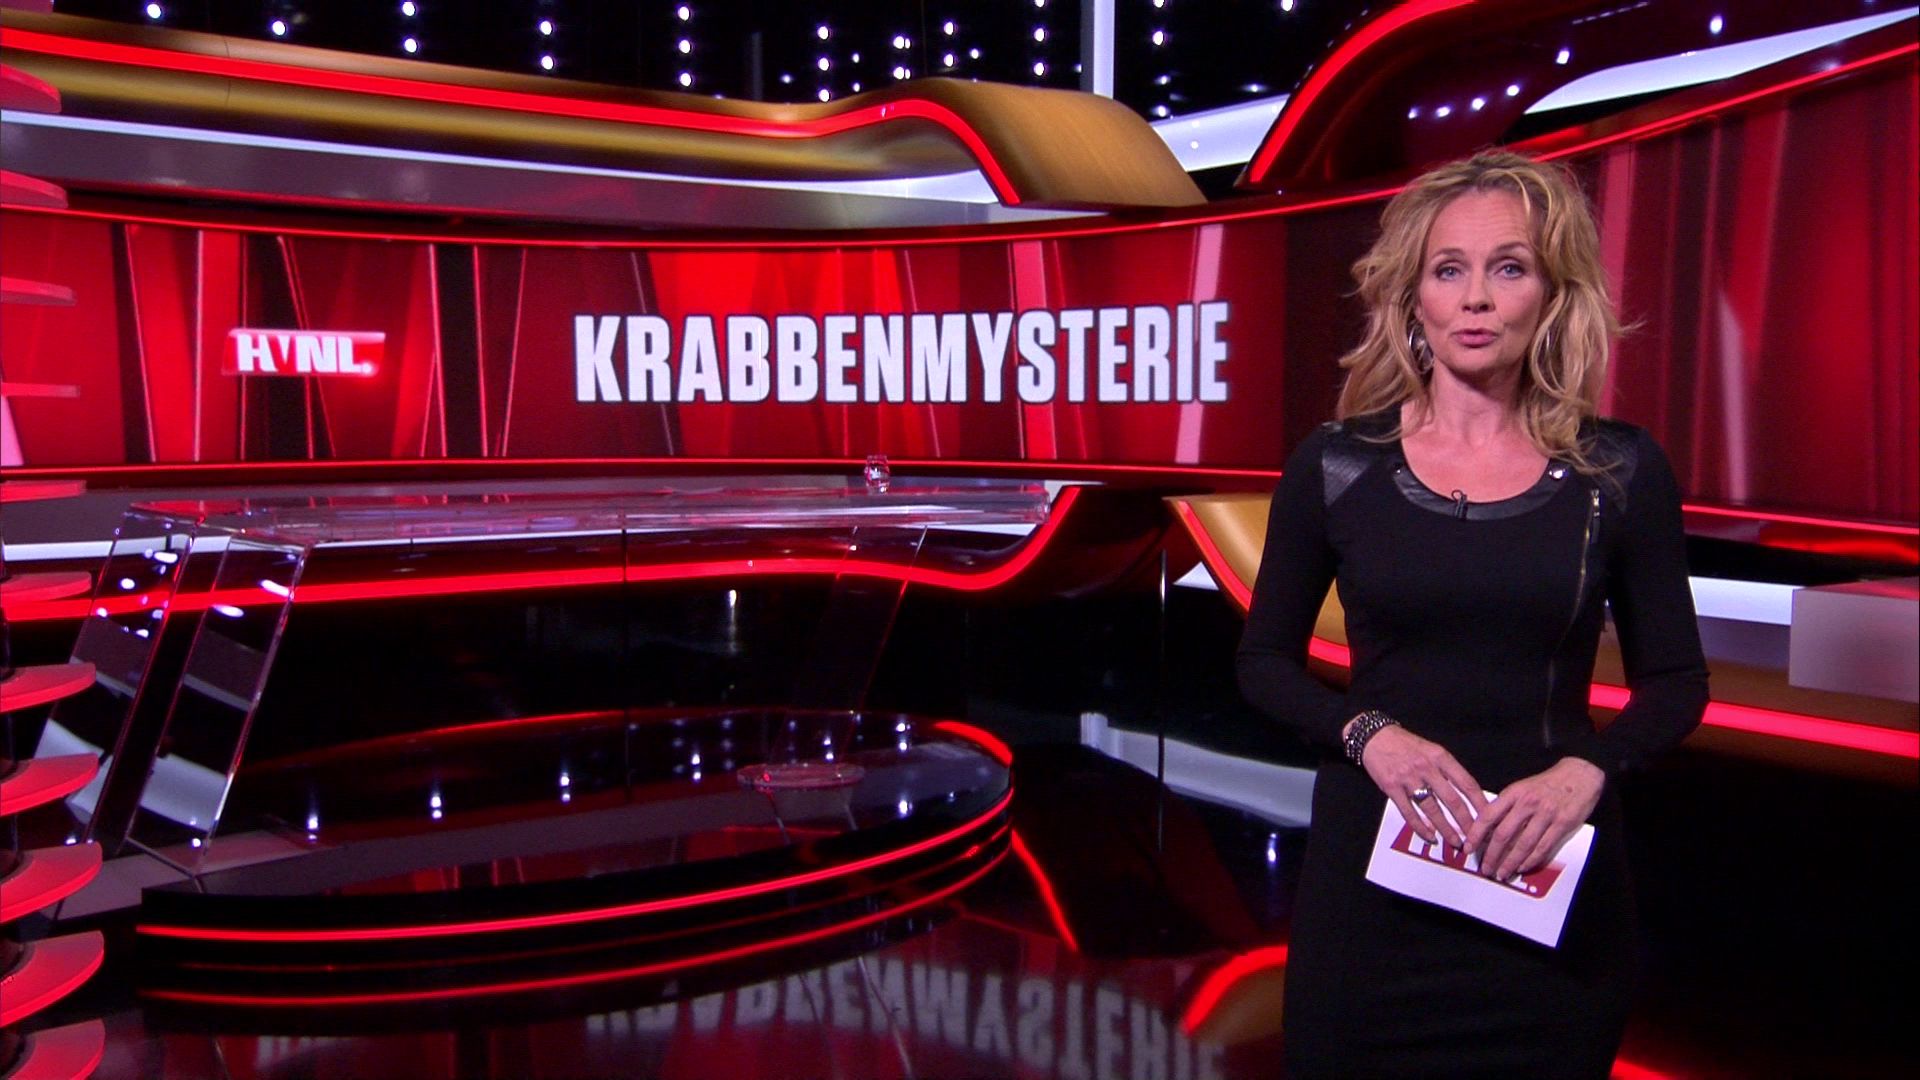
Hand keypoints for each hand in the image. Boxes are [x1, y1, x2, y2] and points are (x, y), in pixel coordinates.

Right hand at [1354, 723, 1486, 849]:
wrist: (1375, 737)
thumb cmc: (1406, 744)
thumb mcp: (1432, 750)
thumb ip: (1447, 770)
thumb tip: (1467, 794)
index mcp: (1440, 757)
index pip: (1467, 783)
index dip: (1480, 803)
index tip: (1490, 817)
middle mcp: (1426, 767)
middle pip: (1452, 800)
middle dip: (1466, 822)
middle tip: (1476, 838)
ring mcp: (1408, 778)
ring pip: (1432, 809)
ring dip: (1445, 828)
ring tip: (1455, 841)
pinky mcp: (1392, 788)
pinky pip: (1409, 812)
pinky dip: (1420, 827)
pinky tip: (1430, 836)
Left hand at [1465, 757, 1604, 879]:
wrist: (1580, 774)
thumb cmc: (1548, 783)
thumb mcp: (1523, 787)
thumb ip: (1507, 806)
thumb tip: (1489, 829)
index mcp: (1514, 793)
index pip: (1489, 816)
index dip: (1476, 834)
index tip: (1468, 848)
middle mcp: (1527, 803)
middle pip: (1503, 834)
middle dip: (1492, 855)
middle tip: (1485, 868)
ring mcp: (1546, 814)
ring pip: (1523, 844)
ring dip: (1510, 862)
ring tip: (1502, 873)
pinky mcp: (1562, 824)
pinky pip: (1543, 847)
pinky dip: (1530, 860)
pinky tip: (1522, 867)